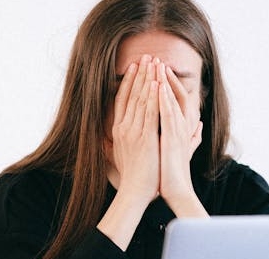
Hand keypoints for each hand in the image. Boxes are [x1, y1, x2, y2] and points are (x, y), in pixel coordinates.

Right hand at [108, 54, 160, 203]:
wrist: (135, 192)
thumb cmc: (132, 177)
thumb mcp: (121, 155)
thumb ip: (119, 142)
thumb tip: (111, 137)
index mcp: (118, 130)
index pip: (122, 100)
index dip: (129, 82)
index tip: (135, 67)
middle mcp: (123, 128)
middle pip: (131, 94)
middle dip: (139, 74)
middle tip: (146, 56)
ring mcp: (133, 132)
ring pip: (140, 99)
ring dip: (147, 79)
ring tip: (153, 62)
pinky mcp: (144, 138)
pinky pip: (149, 112)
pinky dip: (153, 97)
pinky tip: (157, 83)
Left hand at [157, 62, 205, 213]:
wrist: (176, 191)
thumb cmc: (174, 173)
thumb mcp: (182, 150)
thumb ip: (192, 137)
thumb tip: (199, 127)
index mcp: (182, 128)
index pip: (176, 99)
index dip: (168, 83)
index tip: (157, 70)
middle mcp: (182, 126)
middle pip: (175, 94)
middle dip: (165, 76)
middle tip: (155, 59)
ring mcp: (178, 131)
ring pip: (172, 100)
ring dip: (164, 82)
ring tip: (156, 65)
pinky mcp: (172, 138)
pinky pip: (167, 114)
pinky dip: (163, 99)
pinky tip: (157, 87)